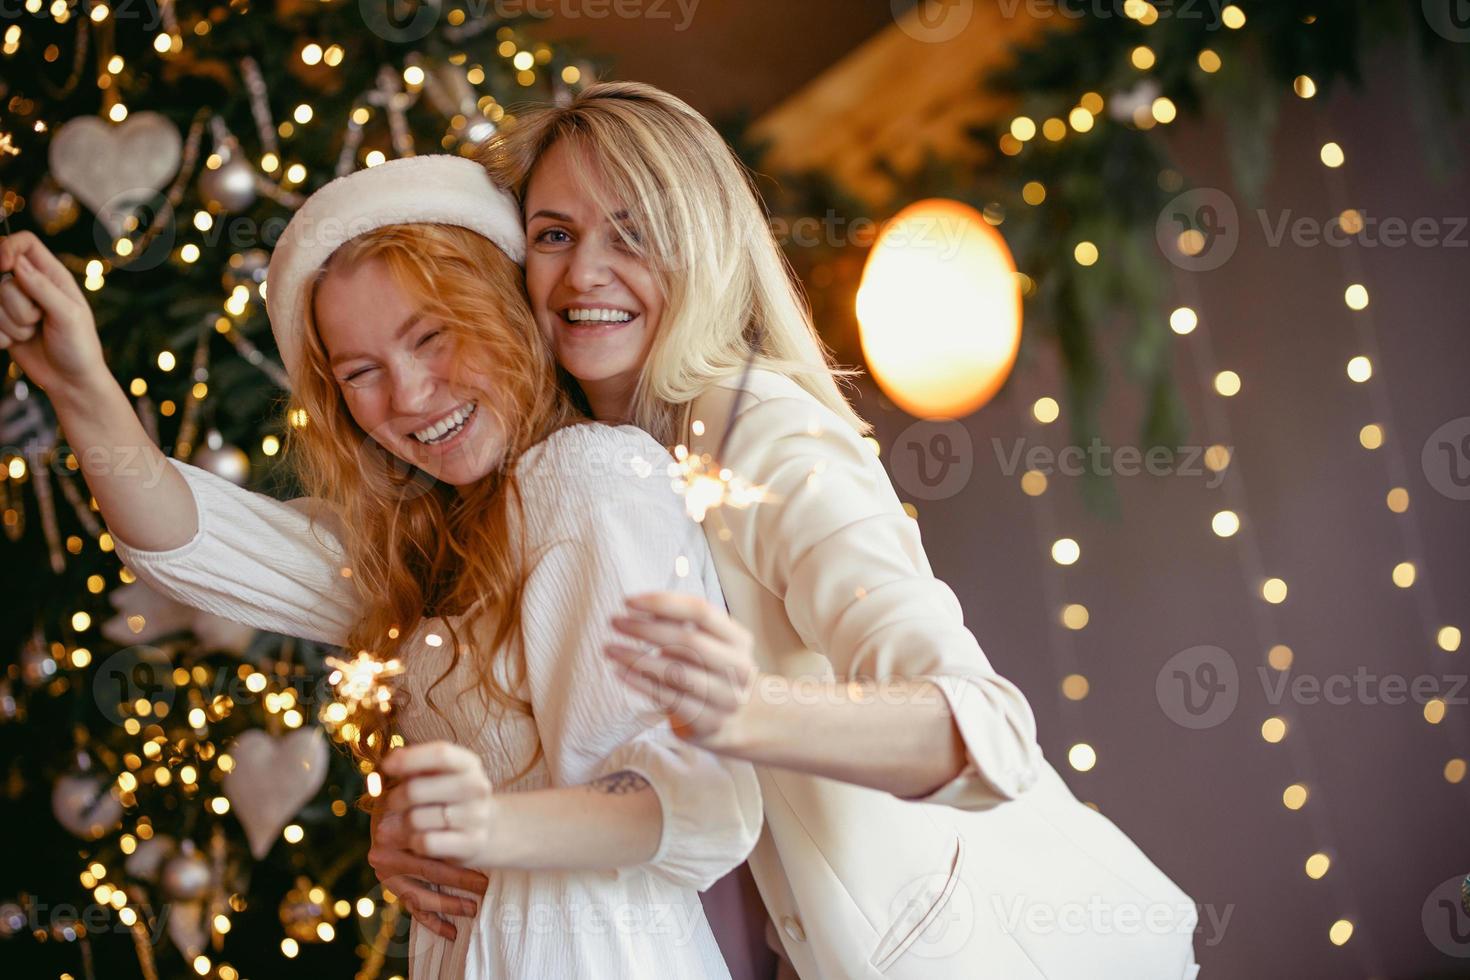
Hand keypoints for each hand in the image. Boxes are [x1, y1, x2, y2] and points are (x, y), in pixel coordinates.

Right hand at [0, 232, 107, 394]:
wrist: (71, 381)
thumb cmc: (78, 347)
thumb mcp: (68, 316)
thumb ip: (42, 288)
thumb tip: (17, 263)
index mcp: (53, 276)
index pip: (24, 243)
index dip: (7, 248)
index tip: (4, 267)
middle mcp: (31, 286)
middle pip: (2, 279)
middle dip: (17, 306)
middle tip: (40, 321)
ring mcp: (14, 306)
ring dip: (12, 325)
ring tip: (34, 334)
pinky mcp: (3, 324)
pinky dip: (2, 337)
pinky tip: (20, 344)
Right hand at [368, 797, 486, 940]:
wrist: (396, 800)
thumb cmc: (418, 798)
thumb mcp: (424, 800)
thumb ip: (436, 814)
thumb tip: (469, 825)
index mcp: (392, 834)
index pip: (429, 855)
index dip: (458, 865)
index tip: (485, 871)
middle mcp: (385, 857)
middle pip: (427, 873)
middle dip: (459, 883)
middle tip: (485, 888)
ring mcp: (387, 875)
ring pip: (420, 897)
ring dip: (448, 906)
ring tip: (473, 910)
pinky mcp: (393, 888)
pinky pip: (413, 909)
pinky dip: (432, 922)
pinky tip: (452, 932)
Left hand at [380, 743, 502, 870]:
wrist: (485, 826)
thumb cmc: (448, 795)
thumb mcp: (437, 773)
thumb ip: (412, 764)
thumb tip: (389, 762)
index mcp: (468, 763)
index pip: (440, 754)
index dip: (408, 759)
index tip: (386, 766)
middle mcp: (476, 787)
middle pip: (416, 790)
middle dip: (394, 798)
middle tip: (392, 803)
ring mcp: (476, 816)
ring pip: (415, 820)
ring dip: (401, 824)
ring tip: (404, 823)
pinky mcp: (472, 843)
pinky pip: (425, 843)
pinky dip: (412, 842)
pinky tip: (415, 839)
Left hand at [607, 592, 758, 749]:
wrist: (734, 722)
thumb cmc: (709, 672)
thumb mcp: (705, 644)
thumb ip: (679, 624)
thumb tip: (639, 606)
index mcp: (739, 639)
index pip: (701, 611)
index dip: (663, 603)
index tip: (628, 601)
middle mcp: (738, 667)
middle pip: (688, 640)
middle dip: (645, 629)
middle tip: (614, 622)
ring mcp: (726, 698)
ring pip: (676, 672)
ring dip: (637, 658)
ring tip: (610, 648)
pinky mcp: (708, 722)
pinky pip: (669, 699)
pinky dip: (640, 683)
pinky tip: (620, 672)